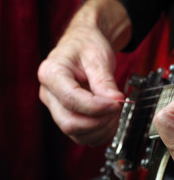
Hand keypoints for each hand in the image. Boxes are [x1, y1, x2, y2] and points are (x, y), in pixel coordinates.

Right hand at [38, 0, 130, 145]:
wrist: (84, 44)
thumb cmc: (87, 46)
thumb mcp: (99, 57)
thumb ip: (105, 81)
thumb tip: (116, 102)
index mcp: (51, 73)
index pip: (71, 99)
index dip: (97, 107)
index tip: (117, 104)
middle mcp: (49, 94)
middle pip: (70, 123)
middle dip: (99, 121)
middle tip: (118, 108)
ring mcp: (56, 108)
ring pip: (76, 133)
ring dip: (101, 130)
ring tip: (116, 113)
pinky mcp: (67, 116)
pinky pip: (81, 135)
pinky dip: (100, 134)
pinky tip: (111, 121)